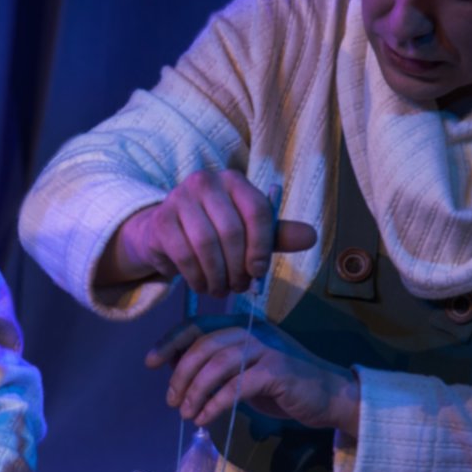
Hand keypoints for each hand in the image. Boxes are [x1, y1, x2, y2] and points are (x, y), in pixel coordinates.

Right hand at [99, 169, 315, 296]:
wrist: (166, 234)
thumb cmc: (214, 231)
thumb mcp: (248, 232)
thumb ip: (277, 234)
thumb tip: (311, 237)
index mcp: (234, 181)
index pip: (257, 210)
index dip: (262, 247)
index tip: (259, 272)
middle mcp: (205, 182)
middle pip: (231, 231)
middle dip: (238, 268)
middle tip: (239, 287)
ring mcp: (179, 199)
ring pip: (206, 246)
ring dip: (217, 277)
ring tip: (221, 290)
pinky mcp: (160, 221)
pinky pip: (184, 256)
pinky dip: (197, 278)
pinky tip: (202, 286)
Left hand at [145, 316, 359, 434]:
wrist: (329, 397)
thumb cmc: (283, 387)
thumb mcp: (243, 373)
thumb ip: (215, 367)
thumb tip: (174, 370)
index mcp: (241, 327)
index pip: (197, 326)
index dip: (170, 342)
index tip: (150, 361)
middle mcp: (252, 331)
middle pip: (203, 346)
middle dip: (180, 375)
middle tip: (171, 401)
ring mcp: (266, 349)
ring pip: (217, 365)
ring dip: (195, 391)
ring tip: (186, 414)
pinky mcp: (277, 371)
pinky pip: (236, 386)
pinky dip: (215, 403)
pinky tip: (205, 418)